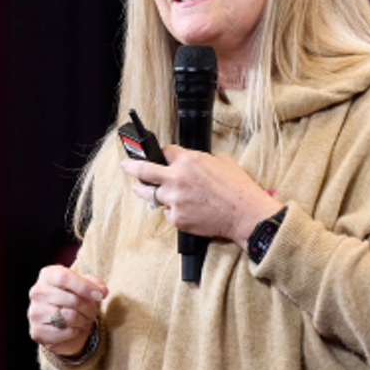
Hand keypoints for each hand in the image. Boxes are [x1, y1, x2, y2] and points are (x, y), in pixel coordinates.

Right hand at [28, 265, 106, 357]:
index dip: (84, 287)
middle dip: (88, 307)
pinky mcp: (37, 332)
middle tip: (92, 311)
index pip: (64, 278)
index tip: (99, 295)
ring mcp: (35, 313)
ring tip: (83, 319)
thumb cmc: (76, 300)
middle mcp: (37, 292)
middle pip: (71, 299)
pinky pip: (65, 332)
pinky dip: (75, 332)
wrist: (66, 324)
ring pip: (70, 317)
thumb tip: (102, 291)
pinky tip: (73, 329)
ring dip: (83, 320)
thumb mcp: (87, 286)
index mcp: (47, 275)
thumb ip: (95, 284)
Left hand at [121, 146, 281, 248]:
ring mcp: (174, 199)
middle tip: (125, 165)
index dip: (161, 153)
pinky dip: (171, 211)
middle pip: (143, 170)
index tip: (157, 155)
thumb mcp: (222, 160)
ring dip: (144, 191)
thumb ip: (203, 158)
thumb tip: (196, 161)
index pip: (163, 151)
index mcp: (187, 160)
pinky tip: (181, 210)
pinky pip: (167, 213)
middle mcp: (176, 178)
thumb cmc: (237, 188)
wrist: (244, 214)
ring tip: (139, 189)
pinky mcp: (176, 218)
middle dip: (131, 166)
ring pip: (150, 195)